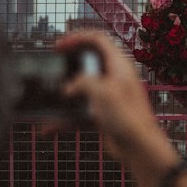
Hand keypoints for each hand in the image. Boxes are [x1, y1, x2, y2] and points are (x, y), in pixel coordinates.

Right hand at [56, 30, 174, 167]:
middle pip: (88, 63)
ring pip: (81, 90)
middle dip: (68, 65)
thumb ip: (83, 82)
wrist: (139, 148)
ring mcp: (108, 97)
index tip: (59, 45)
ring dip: (63, 96)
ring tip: (48, 99)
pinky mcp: (103, 114)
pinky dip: (65, 118)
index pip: (98, 40)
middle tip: (53, 66)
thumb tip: (70, 88)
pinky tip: (50, 127)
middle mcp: (114, 79)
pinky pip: (79, 112)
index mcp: (119, 66)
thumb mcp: (102, 91)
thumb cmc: (128, 117)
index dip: (78, 37)